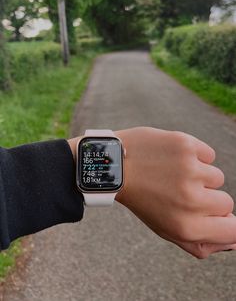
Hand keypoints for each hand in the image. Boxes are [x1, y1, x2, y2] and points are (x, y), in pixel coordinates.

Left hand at [115, 127, 235, 257]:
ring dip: (199, 175)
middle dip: (207, 197)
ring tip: (173, 173)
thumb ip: (201, 242)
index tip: (215, 215)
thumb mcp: (165, 229)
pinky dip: (195, 155)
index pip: (233, 231)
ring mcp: (190, 170)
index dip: (226, 222)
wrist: (115, 164)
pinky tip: (173, 158)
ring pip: (217, 177)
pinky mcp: (187, 146)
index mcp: (186, 227)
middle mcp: (190, 200)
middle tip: (180, 191)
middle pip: (226, 202)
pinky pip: (208, 154)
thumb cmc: (143, 199)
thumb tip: (233, 243)